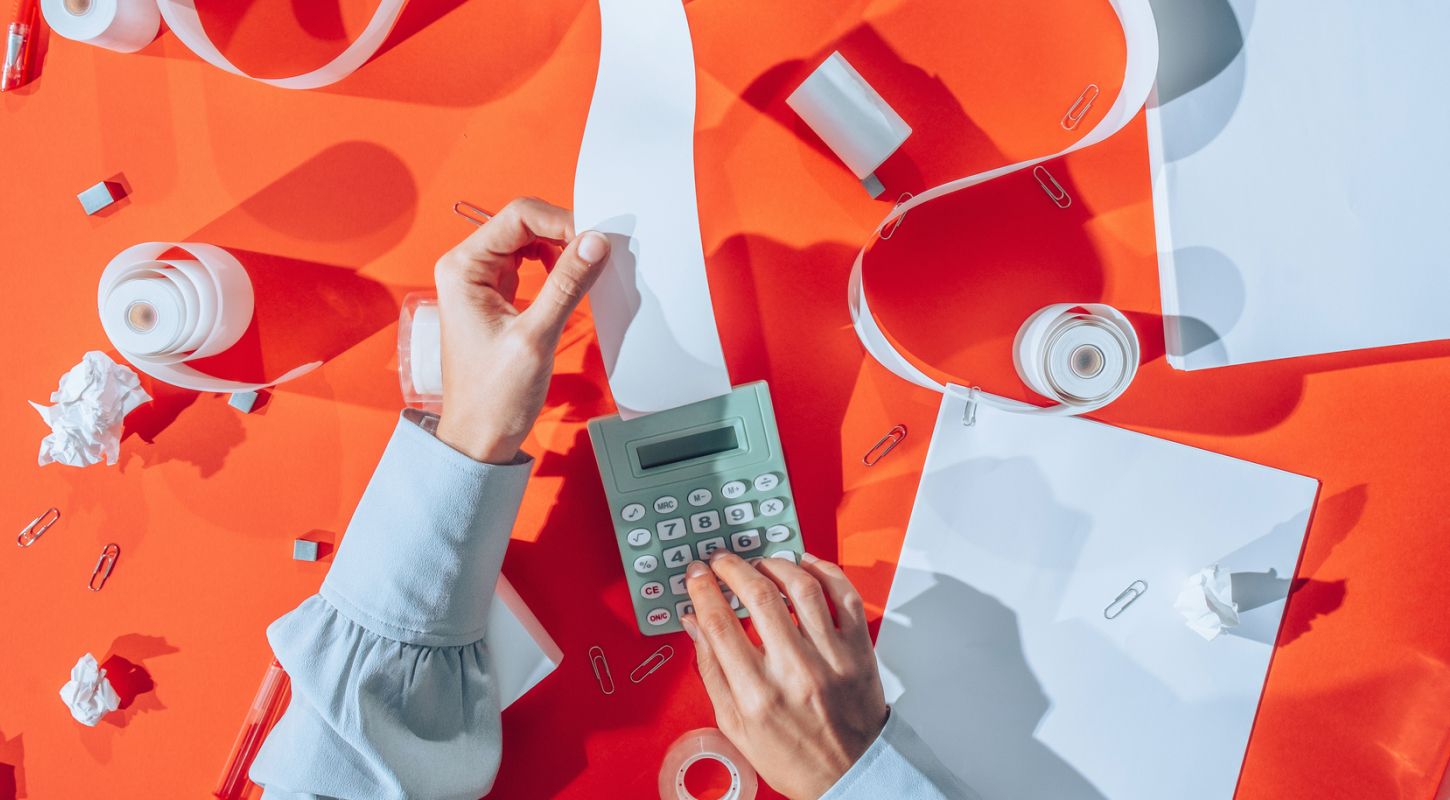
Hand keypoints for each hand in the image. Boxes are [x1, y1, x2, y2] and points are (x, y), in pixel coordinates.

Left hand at [433, 197, 609, 462]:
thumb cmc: (492, 398)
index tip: (592, 242)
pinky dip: (554, 266)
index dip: (560, 222)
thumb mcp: (536, 337)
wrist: (479, 437)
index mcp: (463, 269)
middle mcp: (466, 268)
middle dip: (563, 233)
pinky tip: (570, 282)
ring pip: (528, 241)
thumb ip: (566, 285)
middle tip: (595, 254)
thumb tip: (594, 243)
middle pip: (523, 223)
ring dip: (560, 249)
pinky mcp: (495, 296)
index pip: (518, 216)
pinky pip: (529, 264)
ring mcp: (480, 281)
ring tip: (585, 270)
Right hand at [682, 552, 887, 799]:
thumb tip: (694, 623)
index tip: (697, 575)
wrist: (850, 773)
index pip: (720, 623)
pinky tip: (805, 567)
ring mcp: (831, 657)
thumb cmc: (792, 755)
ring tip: (761, 563)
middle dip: (733, 568)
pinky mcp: (858, 649)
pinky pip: (844, 595)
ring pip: (802, 587)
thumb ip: (711, 670)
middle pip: (759, 596)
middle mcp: (794, 671)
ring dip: (775, 564)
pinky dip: (824, 571)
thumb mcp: (734, 725)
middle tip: (723, 562)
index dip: (703, 590)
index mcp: (757, 693)